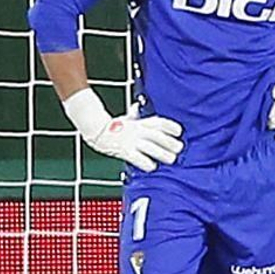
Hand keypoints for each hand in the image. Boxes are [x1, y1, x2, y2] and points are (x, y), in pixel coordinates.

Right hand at [62, 90, 182, 171]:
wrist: (95, 129)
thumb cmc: (112, 125)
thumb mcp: (125, 118)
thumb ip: (133, 115)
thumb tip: (135, 106)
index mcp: (140, 122)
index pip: (159, 122)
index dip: (170, 126)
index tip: (179, 131)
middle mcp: (138, 130)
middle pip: (158, 135)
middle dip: (170, 142)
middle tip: (180, 148)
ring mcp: (131, 141)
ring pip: (151, 147)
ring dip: (162, 154)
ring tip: (171, 159)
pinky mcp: (124, 151)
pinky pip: (137, 158)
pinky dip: (146, 163)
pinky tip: (152, 167)